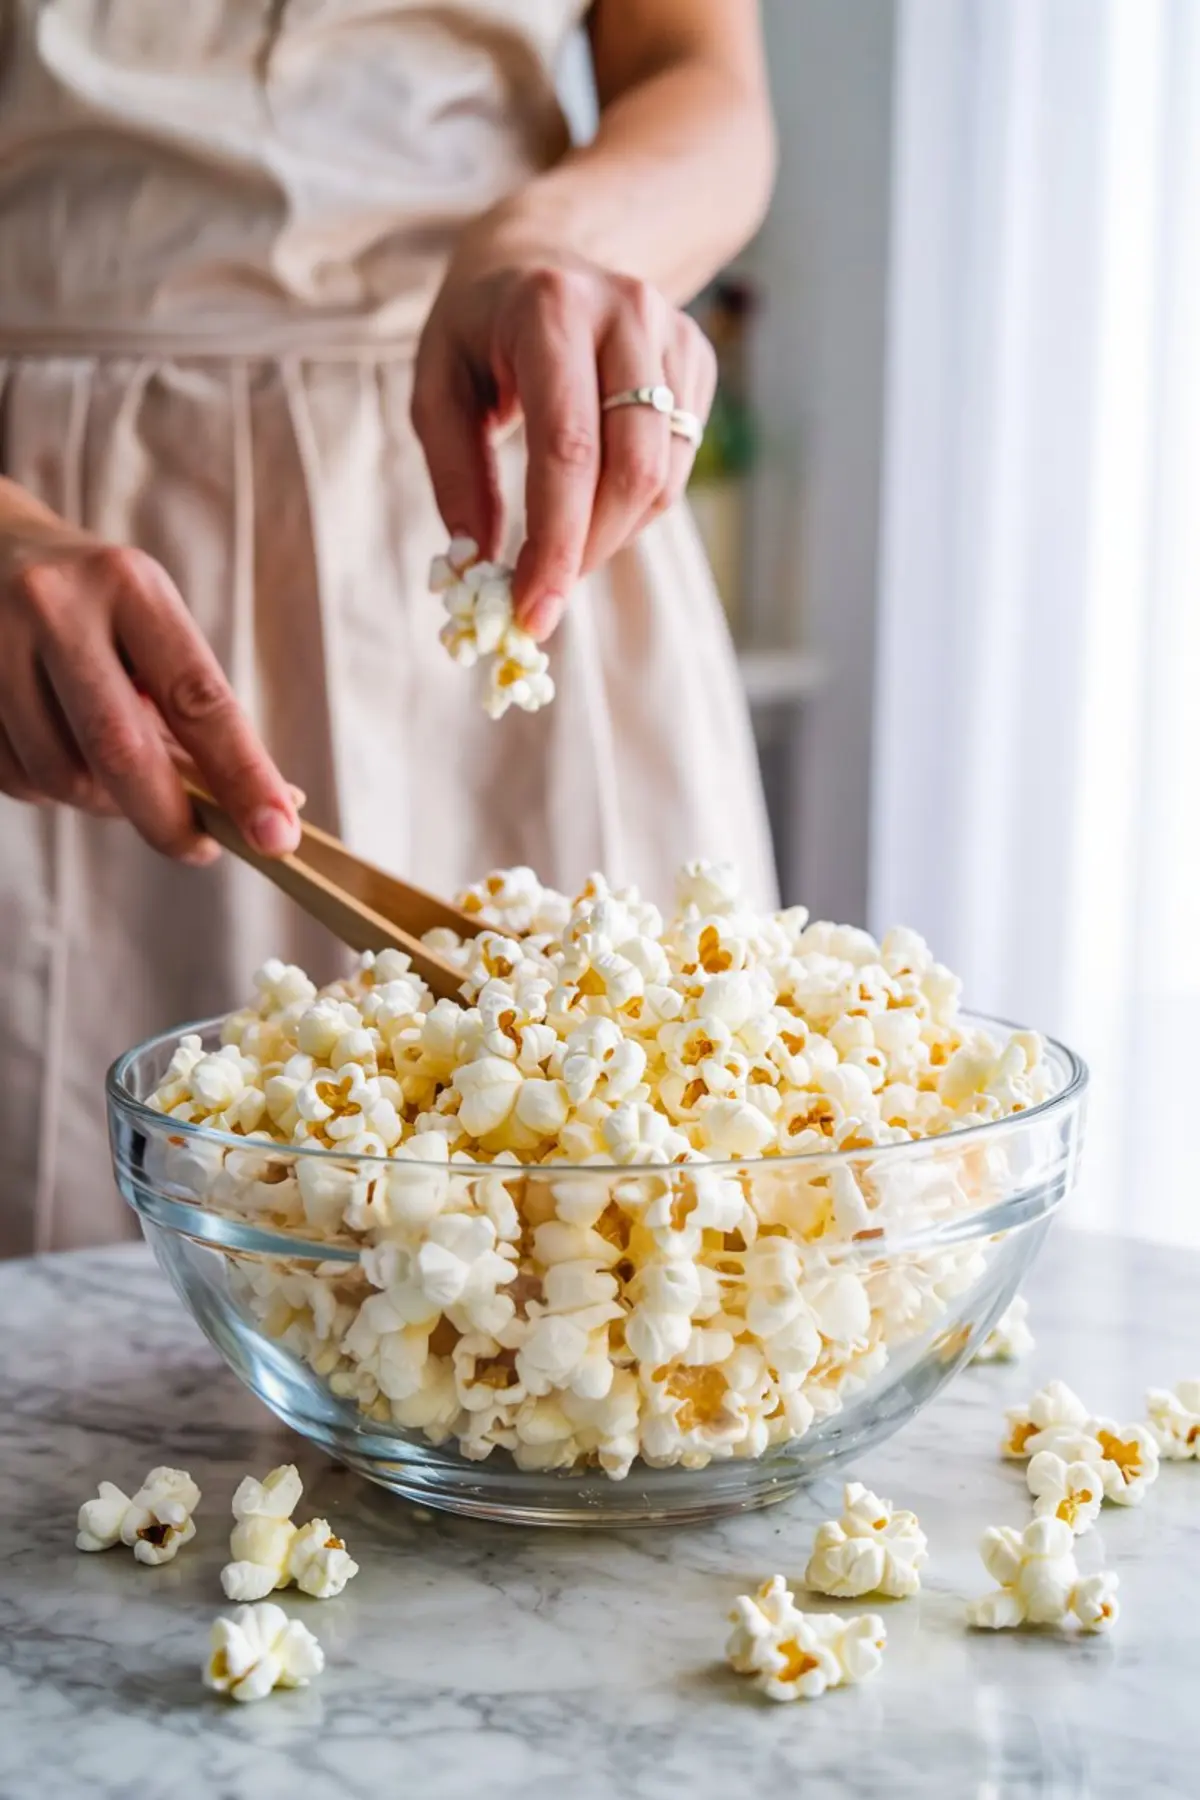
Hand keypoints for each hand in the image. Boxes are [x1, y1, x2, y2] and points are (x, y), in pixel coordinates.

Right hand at [0, 490, 299, 861]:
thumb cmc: (97, 602)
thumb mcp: (153, 624)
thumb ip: (199, 711)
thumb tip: (270, 807)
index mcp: (128, 586)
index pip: (197, 698)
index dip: (243, 776)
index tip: (277, 837)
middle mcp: (54, 607)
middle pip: (120, 749)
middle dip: (168, 818)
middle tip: (200, 848)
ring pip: (63, 777)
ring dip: (105, 802)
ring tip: (117, 770)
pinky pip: (19, 781)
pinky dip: (55, 788)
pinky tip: (62, 749)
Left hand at [412, 237, 716, 639]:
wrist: (546, 252)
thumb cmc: (478, 331)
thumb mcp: (437, 390)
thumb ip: (458, 478)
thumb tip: (479, 570)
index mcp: (549, 309)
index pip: (567, 450)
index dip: (554, 544)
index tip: (532, 613)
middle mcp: (626, 311)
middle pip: (631, 471)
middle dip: (587, 552)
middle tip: (543, 596)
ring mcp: (673, 331)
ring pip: (663, 477)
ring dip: (611, 536)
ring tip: (562, 544)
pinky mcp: (698, 357)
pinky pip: (680, 463)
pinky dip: (635, 506)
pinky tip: (593, 497)